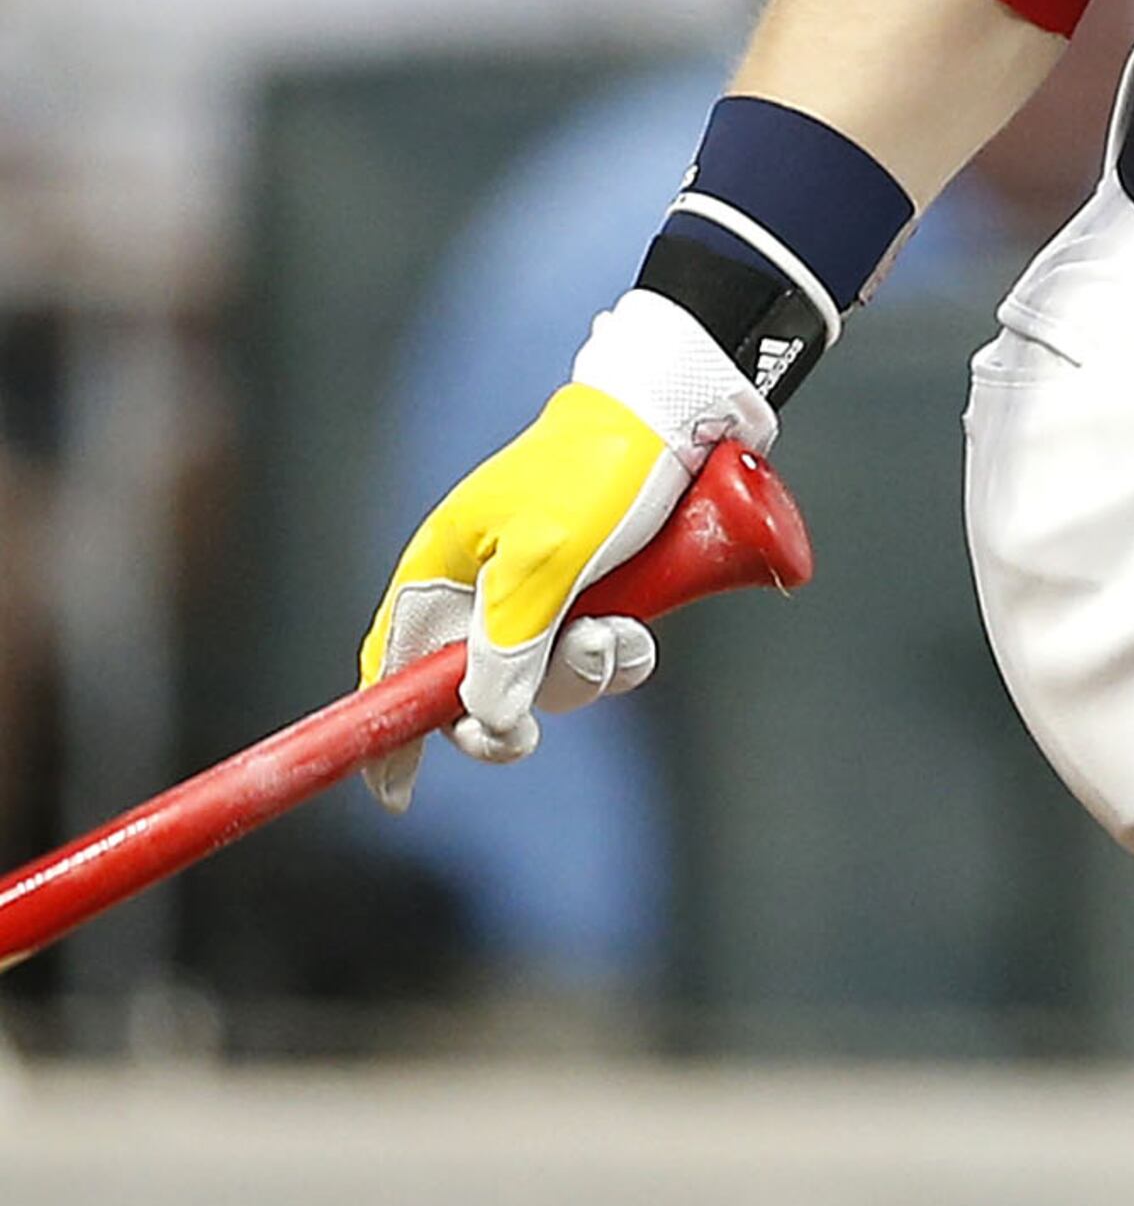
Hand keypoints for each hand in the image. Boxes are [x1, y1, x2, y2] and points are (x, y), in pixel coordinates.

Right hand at [362, 294, 770, 798]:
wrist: (675, 414)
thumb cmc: (596, 472)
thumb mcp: (546, 560)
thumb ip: (508, 643)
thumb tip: (485, 719)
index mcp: (440, 569)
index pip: (390, 664)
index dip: (386, 730)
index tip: (394, 791)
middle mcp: (481, 584)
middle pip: (474, 689)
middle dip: (510, 712)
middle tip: (534, 733)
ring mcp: (539, 588)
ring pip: (547, 676)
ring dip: (584, 672)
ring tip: (616, 630)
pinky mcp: (593, 588)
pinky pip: (596, 650)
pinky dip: (620, 650)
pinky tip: (642, 621)